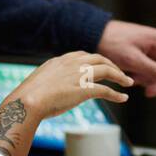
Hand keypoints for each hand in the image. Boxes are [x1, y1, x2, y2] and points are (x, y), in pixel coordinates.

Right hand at [14, 51, 132, 119]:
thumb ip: (49, 82)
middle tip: (120, 73)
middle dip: (112, 65)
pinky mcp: (85, 89)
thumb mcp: (39, 82)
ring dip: (120, 76)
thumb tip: (49, 91)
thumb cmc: (28, 97)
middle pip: (99, 58)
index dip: (96, 60)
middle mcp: (72, 63)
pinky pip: (106, 90)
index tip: (102, 66)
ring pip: (107, 70)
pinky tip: (123, 98)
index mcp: (60, 60)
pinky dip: (116, 94)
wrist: (27, 101)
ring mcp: (79, 75)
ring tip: (128, 82)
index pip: (83, 55)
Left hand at [97, 20, 155, 97]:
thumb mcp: (134, 60)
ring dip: (151, 81)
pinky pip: (150, 71)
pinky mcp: (142, 56)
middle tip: (147, 92)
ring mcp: (150, 51)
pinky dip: (143, 78)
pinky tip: (130, 77)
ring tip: (133, 81)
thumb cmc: (112, 44)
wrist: (92, 35)